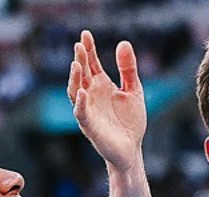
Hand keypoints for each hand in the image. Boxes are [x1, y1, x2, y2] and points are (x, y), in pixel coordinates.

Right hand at [69, 32, 146, 173]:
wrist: (132, 150)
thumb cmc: (130, 121)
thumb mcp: (133, 90)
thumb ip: (128, 69)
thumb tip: (123, 43)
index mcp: (101, 85)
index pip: (91, 63)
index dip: (88, 49)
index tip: (85, 34)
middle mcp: (91, 95)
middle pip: (82, 73)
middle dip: (80, 59)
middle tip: (79, 45)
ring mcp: (89, 110)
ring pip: (75, 91)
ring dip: (74, 78)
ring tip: (77, 64)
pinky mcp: (90, 127)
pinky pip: (82, 113)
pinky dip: (80, 103)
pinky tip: (82, 92)